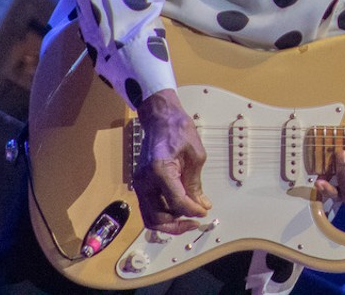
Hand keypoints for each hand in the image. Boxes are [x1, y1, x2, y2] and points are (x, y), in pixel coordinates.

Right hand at [133, 89, 211, 233]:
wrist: (160, 118)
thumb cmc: (178, 130)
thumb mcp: (196, 155)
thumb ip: (196, 183)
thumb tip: (201, 204)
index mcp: (160, 170)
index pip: (176, 202)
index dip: (192, 211)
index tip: (204, 212)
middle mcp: (145, 181)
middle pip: (157, 218)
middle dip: (177, 225)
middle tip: (196, 221)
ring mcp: (139, 184)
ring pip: (150, 217)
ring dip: (169, 223)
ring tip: (188, 217)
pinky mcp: (140, 184)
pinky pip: (149, 208)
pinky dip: (163, 213)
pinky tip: (179, 209)